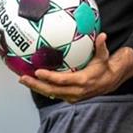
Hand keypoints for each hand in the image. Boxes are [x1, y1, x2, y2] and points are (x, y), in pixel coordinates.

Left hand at [18, 33, 132, 103]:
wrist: (109, 82)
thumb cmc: (104, 67)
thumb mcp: (104, 56)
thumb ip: (101, 46)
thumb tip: (103, 35)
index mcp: (82, 81)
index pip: (62, 80)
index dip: (49, 77)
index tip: (38, 71)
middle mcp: (75, 91)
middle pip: (52, 90)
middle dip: (36, 85)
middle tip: (22, 78)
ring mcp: (72, 96)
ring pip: (51, 94)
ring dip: (36, 87)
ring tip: (23, 79)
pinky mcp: (69, 97)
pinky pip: (54, 93)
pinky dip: (42, 88)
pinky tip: (33, 81)